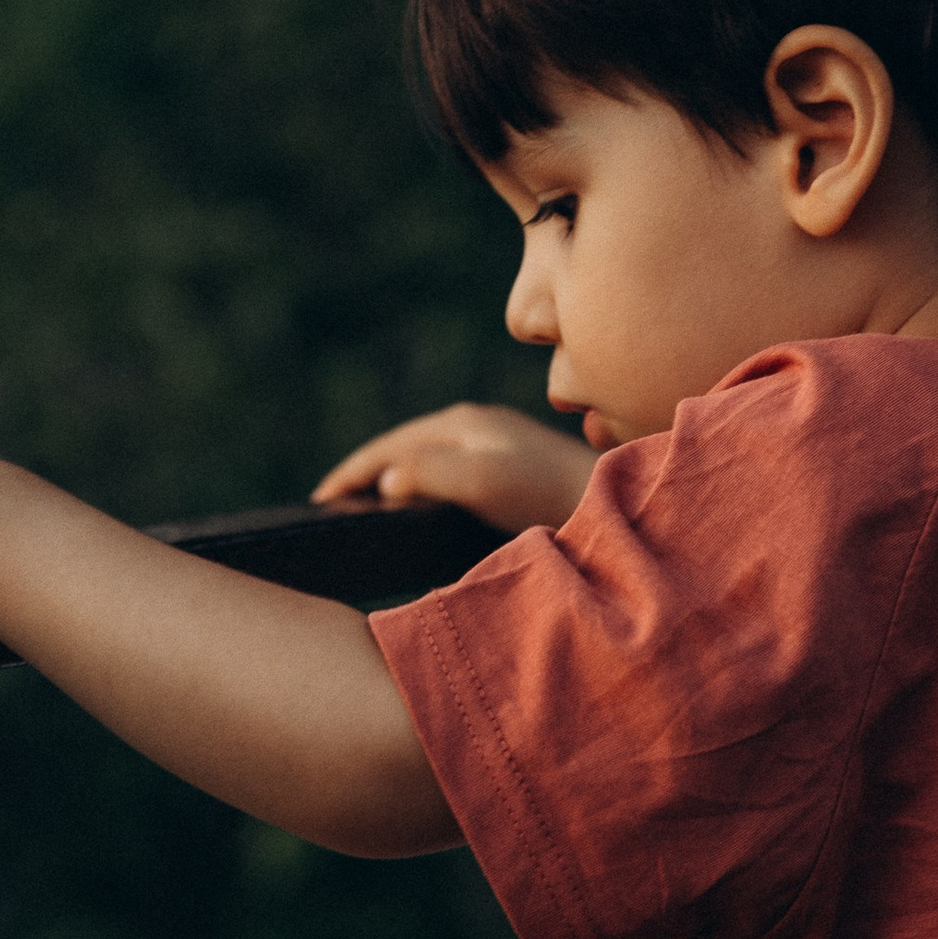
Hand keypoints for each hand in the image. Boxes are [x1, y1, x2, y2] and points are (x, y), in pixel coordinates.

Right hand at [313, 404, 598, 532]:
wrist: (617, 506)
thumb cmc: (549, 496)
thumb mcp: (481, 481)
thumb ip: (428, 472)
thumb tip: (386, 481)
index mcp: (463, 423)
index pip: (389, 448)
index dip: (352, 474)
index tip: (320, 502)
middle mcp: (479, 428)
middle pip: (406, 449)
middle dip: (367, 474)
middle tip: (333, 505)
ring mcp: (500, 448)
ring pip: (430, 462)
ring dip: (397, 482)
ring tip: (371, 511)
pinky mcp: (517, 474)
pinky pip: (454, 478)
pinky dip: (427, 493)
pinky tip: (429, 515)